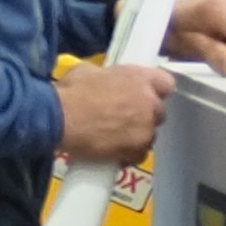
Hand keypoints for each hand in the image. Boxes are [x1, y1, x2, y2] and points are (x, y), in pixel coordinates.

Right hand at [55, 61, 177, 167]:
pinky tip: (112, 151)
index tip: (142, 93)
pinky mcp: (137, 150)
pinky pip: (140, 153)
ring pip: (150, 134)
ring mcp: (146, 129)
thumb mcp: (88, 71)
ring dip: (136, 134)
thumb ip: (108, 78)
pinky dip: (128, 154)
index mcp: (139, 78)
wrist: (59, 118)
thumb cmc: (71, 91)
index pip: (166, 82)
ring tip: (114, 136)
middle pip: (158, 111)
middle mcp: (149, 103)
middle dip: (144, 113)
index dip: (154, 89)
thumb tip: (106, 83)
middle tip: (122, 116)